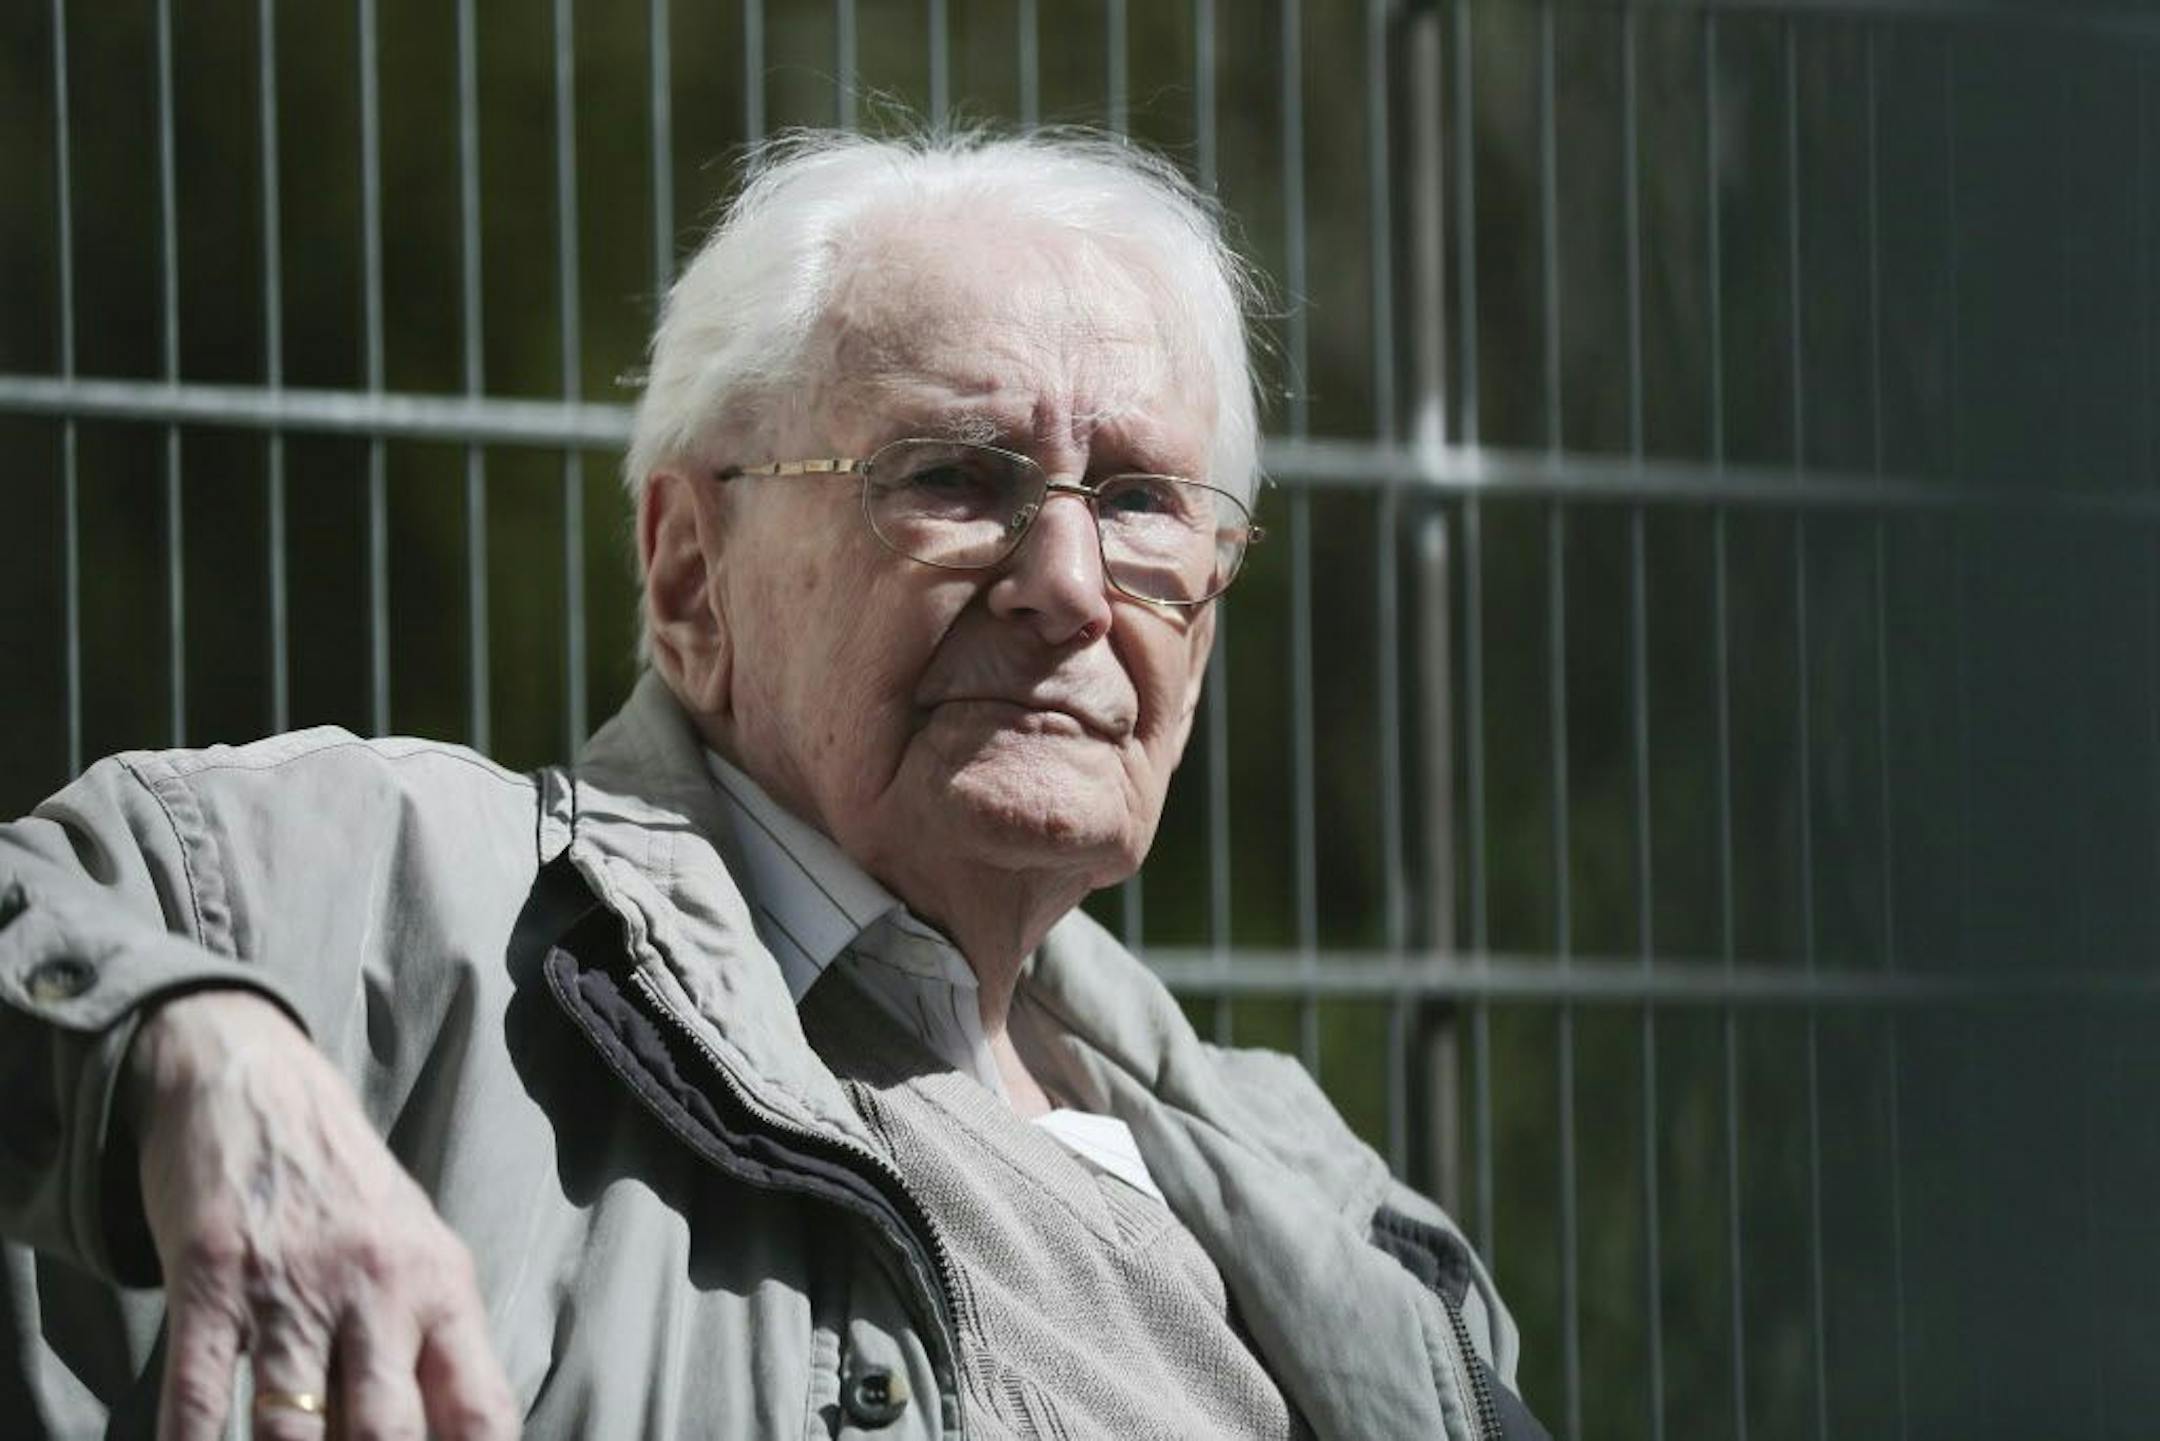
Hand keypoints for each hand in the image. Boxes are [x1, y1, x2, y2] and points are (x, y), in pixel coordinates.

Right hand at [125, 990, 517, 1440]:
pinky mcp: (212, 1276)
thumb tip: (455, 1435)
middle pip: (389, 1431)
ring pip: (295, 1426)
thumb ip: (435, 1344)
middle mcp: (377, 1289)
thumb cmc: (344, 1188)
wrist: (256, 1081)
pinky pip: (200, 1392)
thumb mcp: (417, 1250)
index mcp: (440, 1287)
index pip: (479, 1408)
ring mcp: (292, 1285)